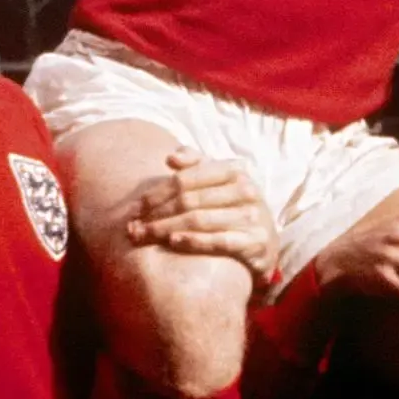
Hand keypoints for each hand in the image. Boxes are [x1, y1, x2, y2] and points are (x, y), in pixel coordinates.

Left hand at [126, 147, 278, 291]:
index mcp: (235, 170)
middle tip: (133, 227)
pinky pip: (220, 241)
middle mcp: (247, 190)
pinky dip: (194, 241)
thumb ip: (196, 163)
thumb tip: (170, 157)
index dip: (157, 192)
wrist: (265, 241)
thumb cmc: (233, 206)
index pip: (186, 178)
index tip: (136, 207)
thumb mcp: (219, 180)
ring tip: (144, 236)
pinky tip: (173, 242)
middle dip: (157, 214)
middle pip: (189, 200)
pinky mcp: (256, 242)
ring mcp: (253, 216)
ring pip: (199, 220)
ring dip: (166, 229)